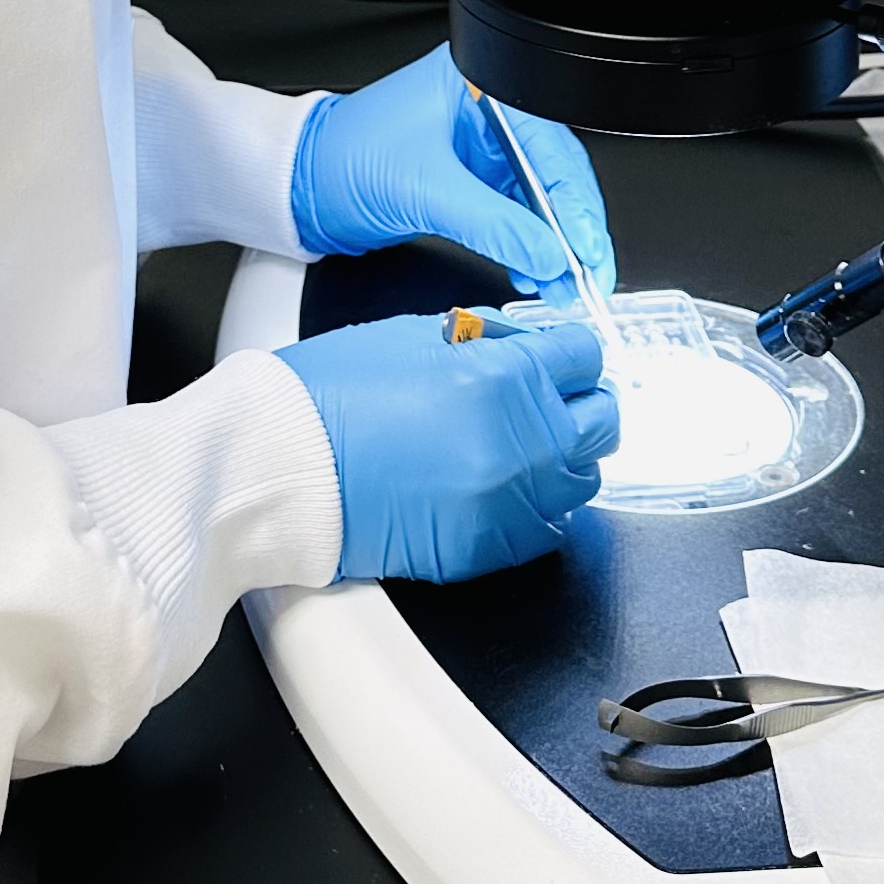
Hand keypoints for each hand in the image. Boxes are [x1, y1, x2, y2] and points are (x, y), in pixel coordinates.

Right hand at [279, 311, 616, 581]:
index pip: (584, 356)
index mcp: (501, 379)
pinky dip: (533, 504)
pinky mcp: (489, 549)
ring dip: (560, 454)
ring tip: (515, 443)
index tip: (557, 358)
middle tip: (546, 396)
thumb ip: (487, 339)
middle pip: (602, 418)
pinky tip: (495, 483)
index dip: (569, 352)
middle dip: (578, 400)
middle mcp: (517, 444)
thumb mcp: (413, 334)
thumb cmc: (329, 398)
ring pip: (583, 477)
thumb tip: (529, 345)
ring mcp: (507, 503)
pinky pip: (547, 526)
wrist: (281, 469)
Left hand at [288, 49, 618, 297]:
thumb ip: (494, 225)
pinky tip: (534, 271)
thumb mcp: (427, 191)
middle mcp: (484, 111)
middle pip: (551, 172)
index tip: (587, 249)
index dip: (575, 203)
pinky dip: (525, 245)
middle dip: (569, 229)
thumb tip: (547, 256)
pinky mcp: (466, 180)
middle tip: (587, 274)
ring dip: (549, 244)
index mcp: (480, 85)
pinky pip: (511, 213)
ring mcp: (477, 146)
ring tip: (562, 283)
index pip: (551, 146)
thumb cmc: (342, 158)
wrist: (298, 186)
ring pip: (535, 198)